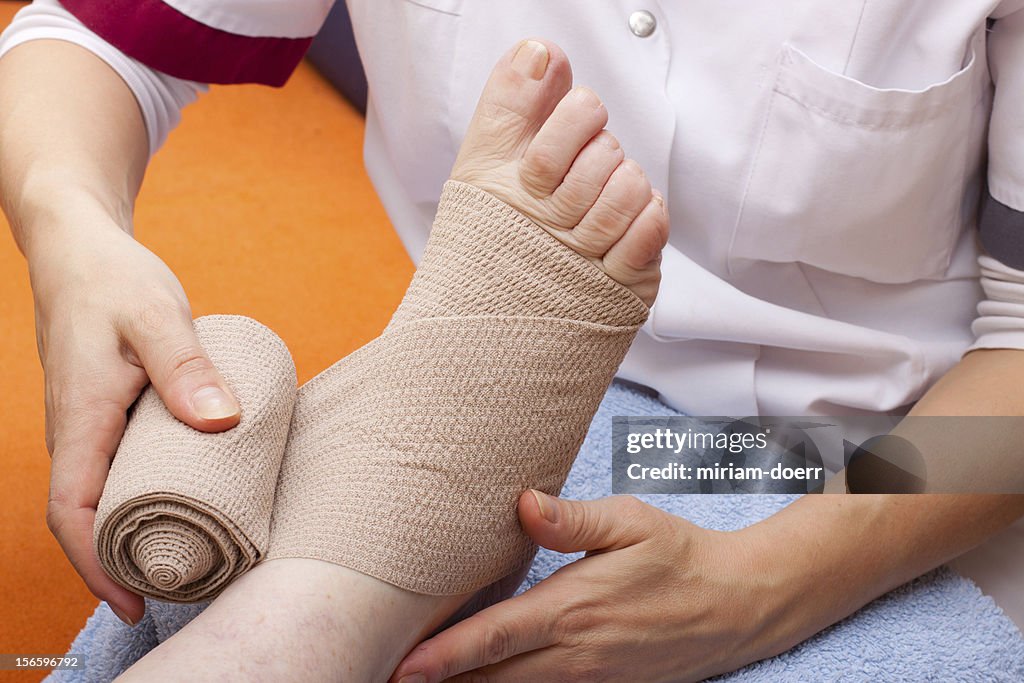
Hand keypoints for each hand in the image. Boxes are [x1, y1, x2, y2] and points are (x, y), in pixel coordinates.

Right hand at [28, 219, 239, 624]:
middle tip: (186, 587)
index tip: (132, 602)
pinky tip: (193, 496)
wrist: (83, 247)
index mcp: (81, 418)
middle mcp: (79, 431)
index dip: (96, 566)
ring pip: (110, 493)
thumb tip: (222, 421)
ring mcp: (93, 423)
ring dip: (142, 529)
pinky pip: (126, 465)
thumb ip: (187, 366)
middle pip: (93, 517)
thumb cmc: (114, 278)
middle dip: (127, 562)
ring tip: (195, 555)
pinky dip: (154, 490)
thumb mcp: (157, 315)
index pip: (73, 512)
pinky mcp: (112, 410)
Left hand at [392, 491, 784, 681]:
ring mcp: (589, 676)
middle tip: (387, 678)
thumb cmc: (679, 555)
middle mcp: (575, 652)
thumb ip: (574, 520)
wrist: (737, 605)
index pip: (495, 637)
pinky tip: (482, 682)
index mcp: (574, 607)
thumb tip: (523, 503)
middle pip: (492, 679)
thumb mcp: (631, 522)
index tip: (402, 667)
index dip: (445, 657)